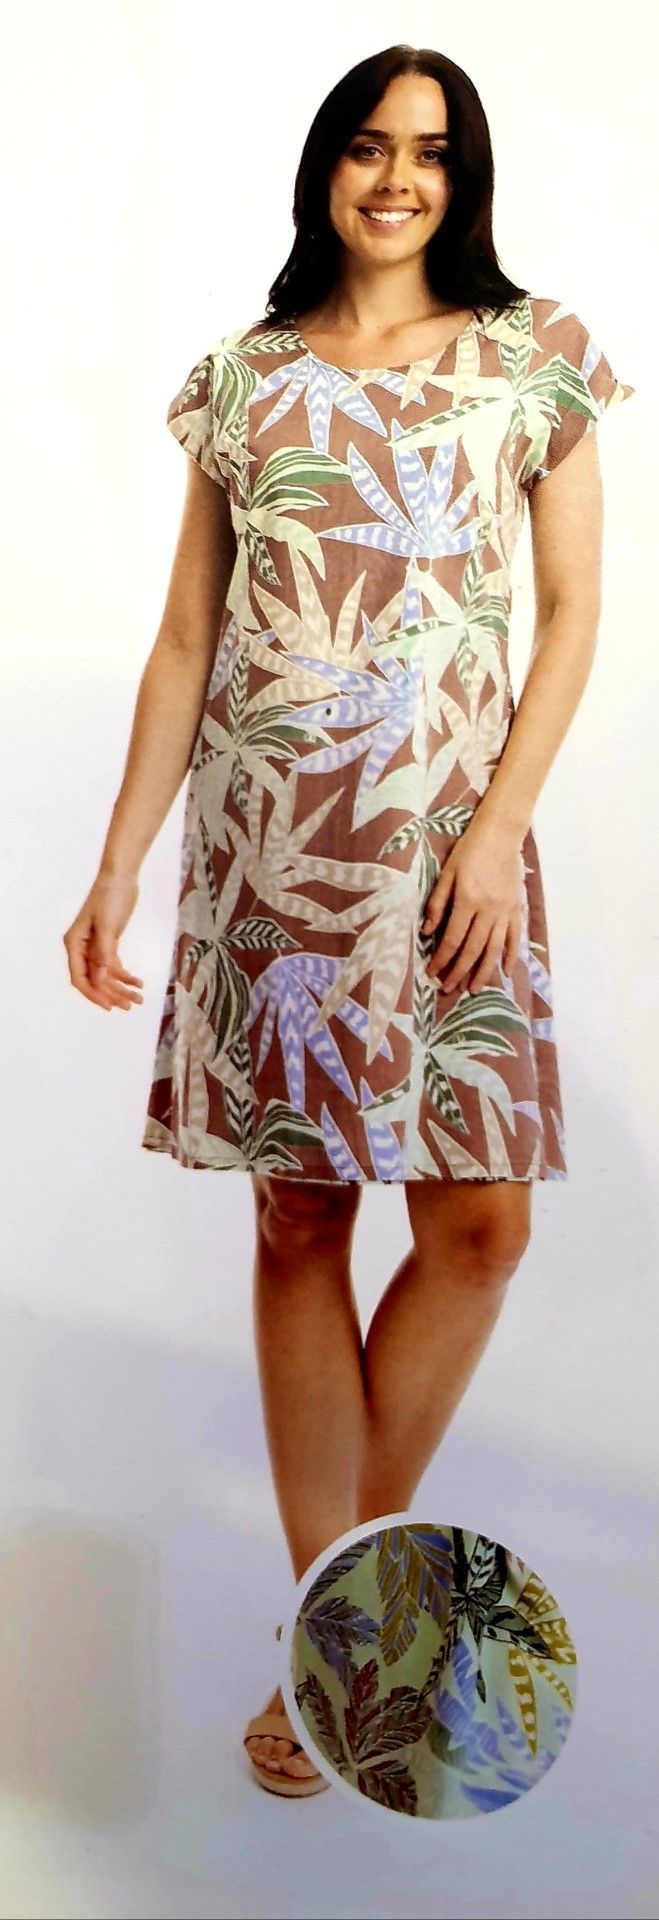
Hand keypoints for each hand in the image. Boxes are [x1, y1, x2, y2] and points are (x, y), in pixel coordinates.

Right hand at [63, 871, 143, 1012]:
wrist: (121, 877)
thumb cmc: (110, 896)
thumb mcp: (108, 926)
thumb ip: (104, 953)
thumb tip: (100, 978)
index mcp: (74, 943)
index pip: (79, 977)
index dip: (93, 994)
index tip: (109, 1006)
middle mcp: (81, 947)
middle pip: (94, 979)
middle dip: (112, 994)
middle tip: (130, 1005)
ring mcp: (94, 946)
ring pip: (105, 975)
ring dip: (121, 987)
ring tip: (139, 998)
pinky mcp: (108, 942)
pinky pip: (114, 965)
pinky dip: (126, 975)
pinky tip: (138, 982)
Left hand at [421, 818, 525, 994]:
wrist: (500, 835)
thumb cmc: (469, 851)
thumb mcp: (446, 873)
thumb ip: (437, 903)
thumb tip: (427, 932)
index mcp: (467, 901)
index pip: (452, 940)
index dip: (441, 960)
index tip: (432, 973)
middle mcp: (488, 910)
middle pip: (472, 950)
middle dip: (459, 972)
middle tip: (448, 989)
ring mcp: (505, 911)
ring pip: (494, 949)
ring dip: (483, 972)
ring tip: (473, 988)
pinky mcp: (517, 908)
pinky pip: (514, 938)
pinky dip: (510, 956)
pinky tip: (505, 972)